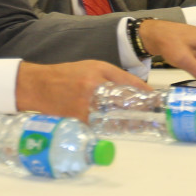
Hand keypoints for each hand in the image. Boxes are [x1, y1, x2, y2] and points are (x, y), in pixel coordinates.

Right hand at [17, 60, 141, 117]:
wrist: (39, 86)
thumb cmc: (70, 74)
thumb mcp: (96, 66)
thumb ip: (121, 76)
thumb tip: (145, 89)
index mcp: (97, 78)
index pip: (129, 90)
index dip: (145, 98)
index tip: (156, 104)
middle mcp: (91, 95)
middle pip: (122, 109)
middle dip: (138, 114)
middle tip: (149, 117)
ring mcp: (84, 111)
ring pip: (113, 122)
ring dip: (125, 124)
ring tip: (135, 124)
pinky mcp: (77, 123)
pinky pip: (100, 129)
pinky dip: (109, 129)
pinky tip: (115, 126)